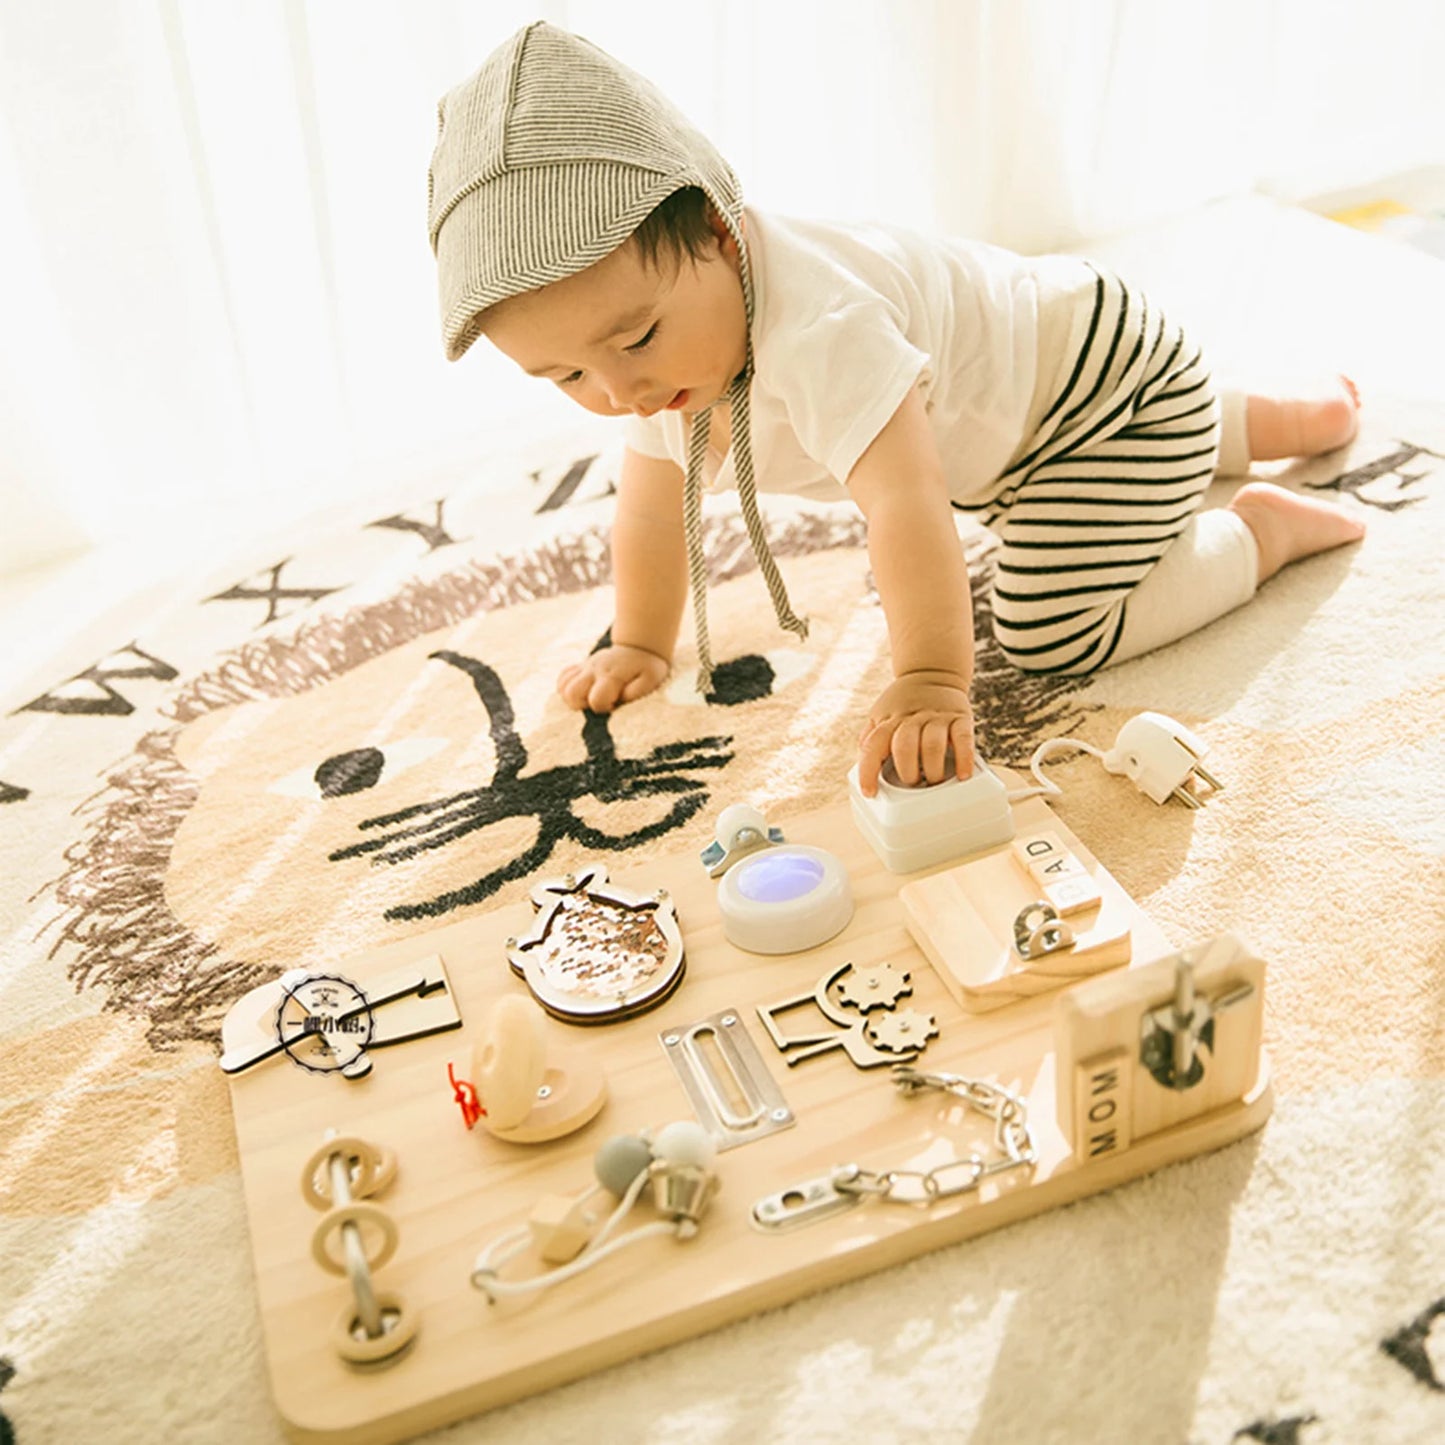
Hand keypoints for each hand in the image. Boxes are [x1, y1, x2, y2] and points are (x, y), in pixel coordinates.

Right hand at [556, 644, 669, 712]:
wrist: (639, 647)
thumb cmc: (647, 668)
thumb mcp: (651, 679)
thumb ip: (635, 692)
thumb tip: (618, 700)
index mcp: (611, 675)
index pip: (597, 699)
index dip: (604, 708)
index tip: (615, 705)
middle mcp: (593, 670)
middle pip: (571, 693)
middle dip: (582, 705)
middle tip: (598, 703)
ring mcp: (585, 667)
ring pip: (563, 686)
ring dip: (573, 698)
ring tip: (590, 699)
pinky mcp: (580, 667)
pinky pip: (562, 678)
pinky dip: (567, 688)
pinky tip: (583, 691)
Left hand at [856, 671, 974, 796]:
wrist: (933, 671)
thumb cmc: (904, 703)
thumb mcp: (881, 714)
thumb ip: (870, 738)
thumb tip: (860, 766)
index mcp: (889, 720)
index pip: (873, 745)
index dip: (869, 770)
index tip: (870, 792)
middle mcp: (912, 718)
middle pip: (904, 747)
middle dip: (908, 772)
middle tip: (913, 783)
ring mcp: (937, 717)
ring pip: (932, 745)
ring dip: (933, 770)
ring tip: (934, 781)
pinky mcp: (960, 717)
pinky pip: (963, 739)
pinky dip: (964, 759)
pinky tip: (962, 775)